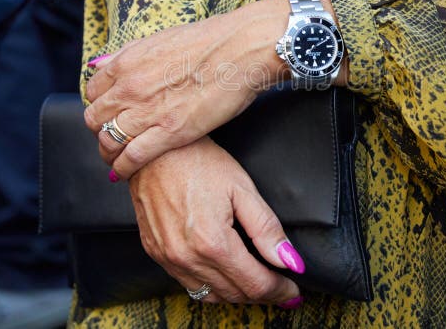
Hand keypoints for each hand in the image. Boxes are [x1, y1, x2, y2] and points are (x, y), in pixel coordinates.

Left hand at [84, 0, 290, 178]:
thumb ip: (126, 54)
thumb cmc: (207, 41)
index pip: (92, 92)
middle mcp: (130, 88)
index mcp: (126, 63)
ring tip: (115, 159)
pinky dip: (123, 168)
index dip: (99, 105)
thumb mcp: (158, 40)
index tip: (109, 112)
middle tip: (112, 136)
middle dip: (100, 129)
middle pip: (95, 119)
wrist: (240, 49)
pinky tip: (124, 173)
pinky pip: (132, 157)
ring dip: (109, 152)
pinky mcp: (170, 132)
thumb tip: (99, 64)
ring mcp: (148, 111)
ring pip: (109, 141)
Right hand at [129, 137, 303, 306]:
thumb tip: (289, 260)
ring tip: (257, 280)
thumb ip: (267, 229)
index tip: (292, 289)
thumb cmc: (197, 161)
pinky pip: (188, 283)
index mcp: (212, 242)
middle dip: (262, 292)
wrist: (153, 150)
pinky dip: (212, 285)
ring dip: (238, 293)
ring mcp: (168, 258)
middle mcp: (187, 257)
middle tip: (280, 285)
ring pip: (211, 295)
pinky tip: (225, 272)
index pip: (255, 284)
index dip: (279, 290)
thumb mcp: (242, 189)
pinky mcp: (156, 253)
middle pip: (235, 294)